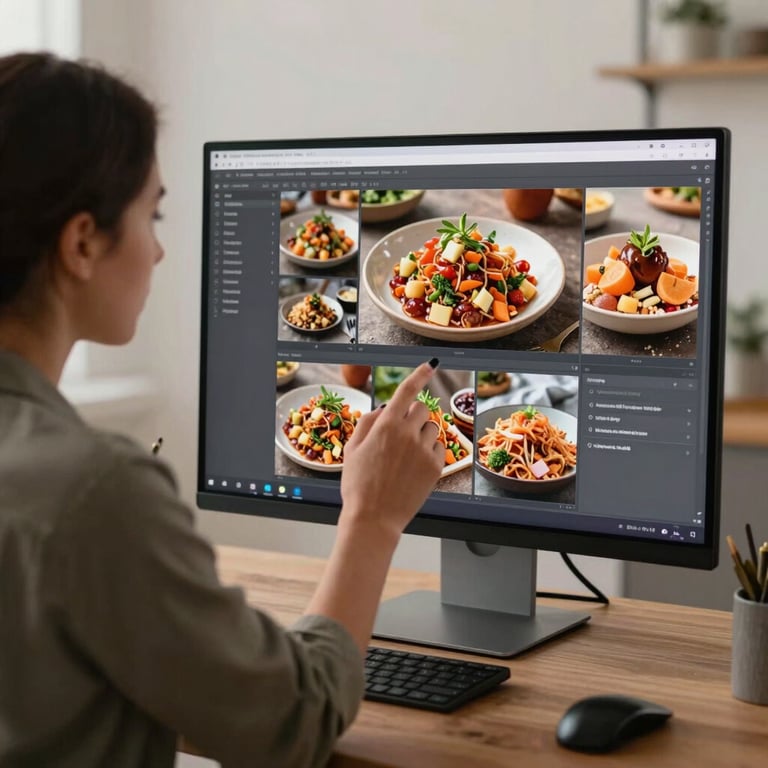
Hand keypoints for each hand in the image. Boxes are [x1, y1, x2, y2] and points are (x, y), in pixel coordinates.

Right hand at [340, 360, 443, 539]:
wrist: (374, 518)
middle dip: (412, 415)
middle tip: (400, 433)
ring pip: (432, 428)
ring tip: (405, 455)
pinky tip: (414, 466)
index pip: (407, 391)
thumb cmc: (358, 484)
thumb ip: (367, 423)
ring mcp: (423, 450)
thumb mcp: (352, 449)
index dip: (420, 374)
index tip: (430, 365)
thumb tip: (383, 409)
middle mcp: (408, 433)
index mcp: (386, 425)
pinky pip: (438, 447)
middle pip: (421, 409)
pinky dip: (429, 451)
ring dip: (421, 434)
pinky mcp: (435, 467)